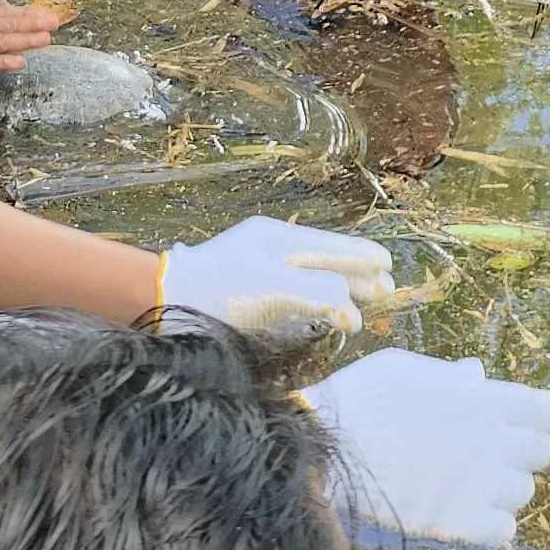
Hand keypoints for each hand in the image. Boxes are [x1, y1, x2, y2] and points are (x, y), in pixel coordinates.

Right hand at [0, 0, 62, 80]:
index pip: (1, 14)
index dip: (24, 14)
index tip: (44, 13)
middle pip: (8, 24)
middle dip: (34, 22)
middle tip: (57, 20)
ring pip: (2, 40)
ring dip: (25, 39)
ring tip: (47, 38)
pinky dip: (2, 62)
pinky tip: (19, 63)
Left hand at [155, 216, 390, 341]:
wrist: (162, 300)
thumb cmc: (219, 290)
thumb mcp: (275, 288)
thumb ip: (317, 294)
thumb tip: (352, 310)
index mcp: (277, 239)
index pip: (330, 248)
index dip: (360, 259)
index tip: (387, 267)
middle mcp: (267, 249)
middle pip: (322, 260)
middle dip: (355, 275)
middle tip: (386, 289)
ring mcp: (253, 269)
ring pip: (308, 275)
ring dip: (337, 288)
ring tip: (362, 300)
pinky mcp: (241, 292)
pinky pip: (291, 289)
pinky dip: (314, 297)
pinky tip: (319, 309)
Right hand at [298, 349, 549, 546]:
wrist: (328, 447)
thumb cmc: (364, 398)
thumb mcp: (408, 369)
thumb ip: (450, 375)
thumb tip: (477, 374)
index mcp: (487, 399)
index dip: (540, 416)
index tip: (520, 420)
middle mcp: (494, 441)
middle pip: (541, 453)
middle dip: (520, 451)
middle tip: (488, 452)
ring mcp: (480, 484)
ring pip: (523, 492)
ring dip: (503, 487)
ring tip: (471, 483)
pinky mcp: (460, 521)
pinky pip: (503, 530)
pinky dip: (491, 524)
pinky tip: (467, 513)